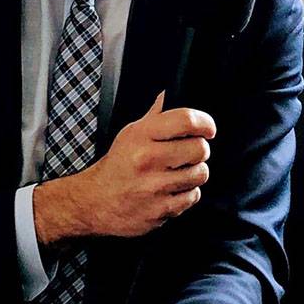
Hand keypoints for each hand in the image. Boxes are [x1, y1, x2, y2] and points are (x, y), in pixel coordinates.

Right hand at [34, 91, 216, 243]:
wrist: (95, 201)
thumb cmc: (118, 166)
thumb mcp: (131, 134)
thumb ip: (156, 115)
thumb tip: (171, 94)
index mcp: (141, 136)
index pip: (187, 120)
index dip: (205, 123)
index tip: (208, 129)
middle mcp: (148, 159)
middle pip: (200, 149)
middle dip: (199, 151)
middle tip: (188, 154)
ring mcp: (154, 186)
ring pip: (200, 174)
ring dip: (194, 173)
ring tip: (178, 173)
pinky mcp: (160, 209)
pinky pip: (193, 196)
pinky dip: (187, 194)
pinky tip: (172, 190)